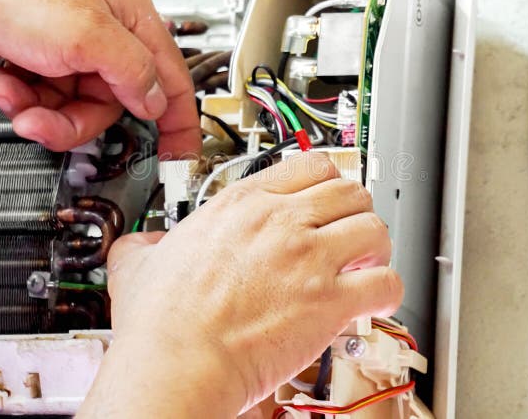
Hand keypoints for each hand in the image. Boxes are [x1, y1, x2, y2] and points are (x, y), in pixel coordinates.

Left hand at [0, 0, 198, 154]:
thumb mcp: (88, 35)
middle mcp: (109, 38)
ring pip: (75, 110)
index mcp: (134, 23)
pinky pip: (46, 101)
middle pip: (112, 108)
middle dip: (74, 121)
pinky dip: (21, 98)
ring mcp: (75, 51)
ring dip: (40, 111)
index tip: (178, 159)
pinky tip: (3, 79)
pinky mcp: (44, 60)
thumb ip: (132, 72)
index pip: (172, 83)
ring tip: (14, 94)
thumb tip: (155, 102)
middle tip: (44, 120)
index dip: (179, 125)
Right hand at [80, 153, 402, 416]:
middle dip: (354, 210)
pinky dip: (388, 289)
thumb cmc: (160, 322)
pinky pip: (385, 282)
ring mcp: (309, 258)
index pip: (308, 165)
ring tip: (367, 262)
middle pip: (348, 191)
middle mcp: (281, 222)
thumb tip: (143, 245)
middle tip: (347, 230)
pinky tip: (376, 299)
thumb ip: (147, 243)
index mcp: (242, 205)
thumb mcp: (139, 261)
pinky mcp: (329, 300)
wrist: (177, 362)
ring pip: (373, 228)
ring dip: (376, 245)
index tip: (326, 195)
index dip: (324, 180)